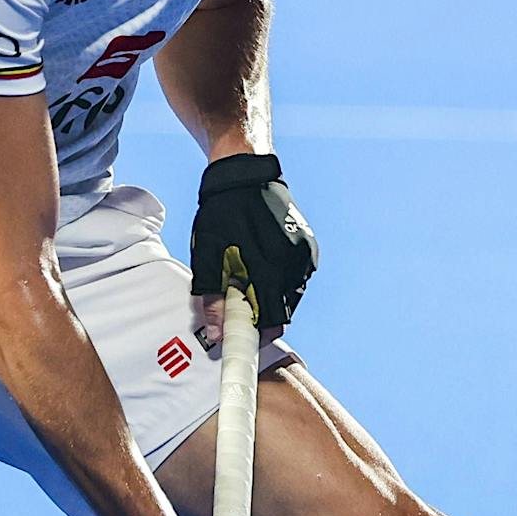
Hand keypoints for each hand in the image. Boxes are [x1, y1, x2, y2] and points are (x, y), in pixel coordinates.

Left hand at [189, 152, 316, 347]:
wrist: (244, 176)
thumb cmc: (221, 215)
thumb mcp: (208, 259)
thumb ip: (214, 299)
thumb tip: (217, 334)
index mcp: (270, 270)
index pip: (271, 322)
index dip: (255, 335)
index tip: (241, 339)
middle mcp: (295, 265)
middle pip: (282, 312)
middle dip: (259, 315)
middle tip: (236, 306)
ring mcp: (305, 256)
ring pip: (290, 295)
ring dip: (269, 297)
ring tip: (246, 278)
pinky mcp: (309, 248)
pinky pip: (296, 277)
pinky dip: (279, 280)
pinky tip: (261, 265)